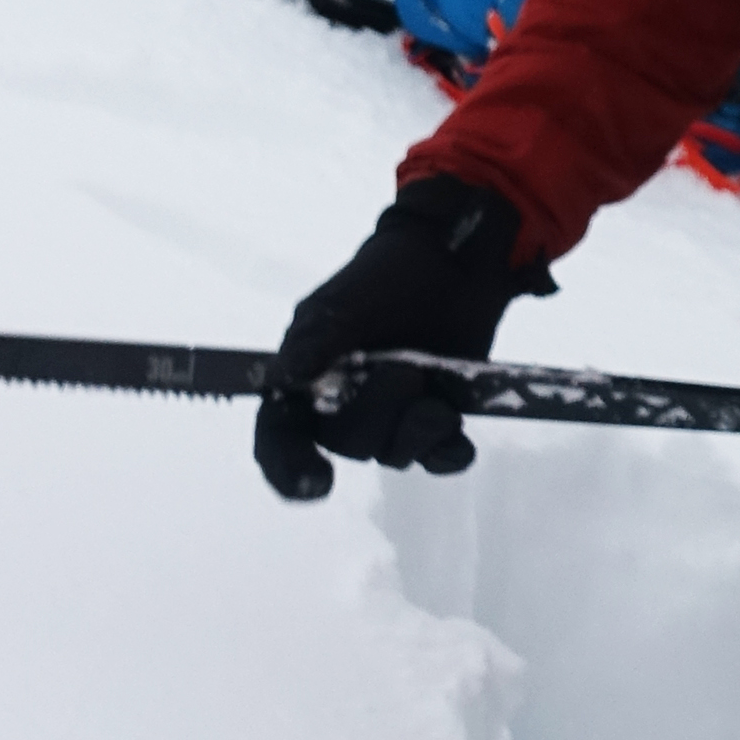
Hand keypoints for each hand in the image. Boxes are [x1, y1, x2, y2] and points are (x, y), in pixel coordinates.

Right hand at [255, 173, 541, 498]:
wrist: (454, 258)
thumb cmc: (388, 273)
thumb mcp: (346, 302)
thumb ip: (316, 340)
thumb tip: (281, 378)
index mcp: (306, 376)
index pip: (280, 434)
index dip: (288, 465)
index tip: (317, 481)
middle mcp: (342, 403)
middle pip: (347, 444)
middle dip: (380, 413)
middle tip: (407, 368)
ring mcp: (390, 412)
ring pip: (393, 452)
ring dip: (417, 429)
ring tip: (437, 390)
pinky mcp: (433, 412)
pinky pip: (436, 454)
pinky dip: (448, 451)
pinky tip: (459, 442)